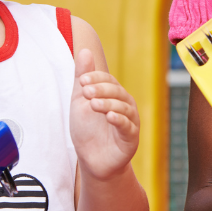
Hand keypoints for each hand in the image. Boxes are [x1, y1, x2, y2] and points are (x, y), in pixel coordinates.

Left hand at [70, 49, 139, 180]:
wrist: (92, 160)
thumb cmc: (87, 130)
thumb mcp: (80, 101)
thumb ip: (82, 77)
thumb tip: (84, 50)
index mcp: (114, 95)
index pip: (109, 81)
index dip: (96, 78)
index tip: (82, 81)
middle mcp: (125, 106)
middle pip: (117, 92)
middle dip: (101, 90)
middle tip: (86, 91)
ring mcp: (130, 122)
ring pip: (123, 108)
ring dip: (108, 104)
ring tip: (93, 104)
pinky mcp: (131, 139)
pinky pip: (128, 127)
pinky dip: (120, 120)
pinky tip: (109, 117)